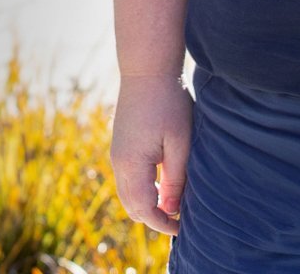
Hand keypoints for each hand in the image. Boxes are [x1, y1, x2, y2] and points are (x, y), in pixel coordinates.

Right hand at [109, 73, 193, 235]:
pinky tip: (164, 182)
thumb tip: (172, 210)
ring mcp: (117, 153)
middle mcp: (119, 162)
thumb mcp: (179, 143)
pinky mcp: (120, 145)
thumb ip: (176, 179)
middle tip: (179, 219)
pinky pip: (127, 179)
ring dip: (148, 204)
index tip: (182, 229)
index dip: (163, 224)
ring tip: (174, 202)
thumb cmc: (168, 103)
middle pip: (132, 206)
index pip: (145, 209)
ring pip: (128, 194)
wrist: (147, 69)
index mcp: (132, 164)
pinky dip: (143, 189)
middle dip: (153, 218)